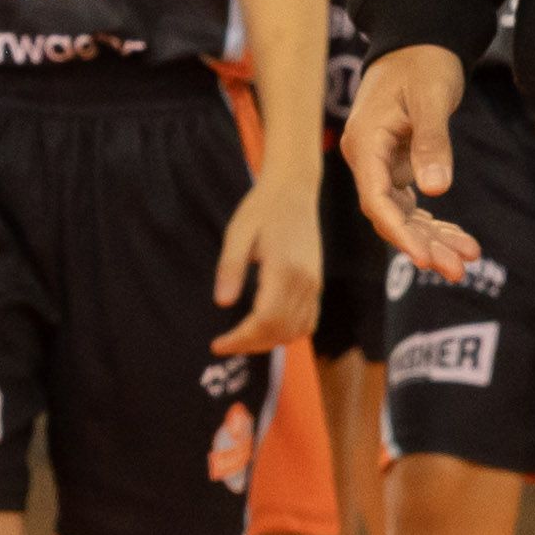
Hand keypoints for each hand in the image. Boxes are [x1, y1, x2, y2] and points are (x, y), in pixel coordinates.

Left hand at [212, 169, 321, 357]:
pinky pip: (309, 322)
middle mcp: (305, 282)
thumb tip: (222, 303)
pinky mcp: (317, 284)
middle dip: (250, 345)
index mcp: (284, 269)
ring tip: (241, 339)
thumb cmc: (261, 208)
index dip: (241, 339)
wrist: (294, 189)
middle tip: (224, 344)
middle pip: (280, 332)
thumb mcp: (237, 233)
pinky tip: (266, 329)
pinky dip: (288, 333)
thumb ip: (230, 267)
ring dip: (268, 343)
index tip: (217, 344)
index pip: (265, 321)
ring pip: (296, 331)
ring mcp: (315, 284)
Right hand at [344, 44, 474, 282]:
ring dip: (433, 239)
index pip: (377, 199)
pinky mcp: (397, 165)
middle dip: (424, 245)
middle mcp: (367, 159)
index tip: (425, 258)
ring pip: (403, 214)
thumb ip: (432, 142)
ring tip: (467, 260)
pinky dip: (435, 223)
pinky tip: (461, 241)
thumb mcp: (431, 97)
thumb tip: (436, 190)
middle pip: (390, 215)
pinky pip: (413, 204)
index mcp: (365, 143)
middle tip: (459, 270)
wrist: (418, 40)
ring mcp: (380, 164)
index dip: (400, 232)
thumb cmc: (423, 62)